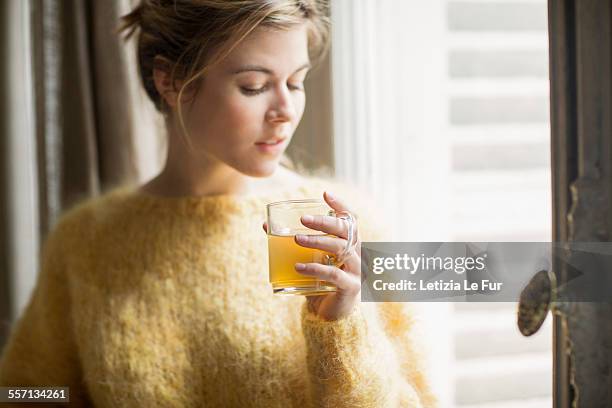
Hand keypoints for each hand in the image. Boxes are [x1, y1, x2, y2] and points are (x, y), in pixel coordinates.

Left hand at [262, 191, 360, 320]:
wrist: (332, 317)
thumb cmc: (320, 283)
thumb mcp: (308, 259)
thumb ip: (293, 244)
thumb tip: (266, 225)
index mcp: (350, 244)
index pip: (351, 220)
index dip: (341, 205)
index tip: (325, 194)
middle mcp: (357, 254)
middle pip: (347, 231)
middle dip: (325, 221)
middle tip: (304, 219)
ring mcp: (356, 271)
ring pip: (341, 249)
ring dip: (318, 241)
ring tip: (297, 238)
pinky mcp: (350, 288)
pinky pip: (334, 274)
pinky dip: (315, 268)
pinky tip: (298, 267)